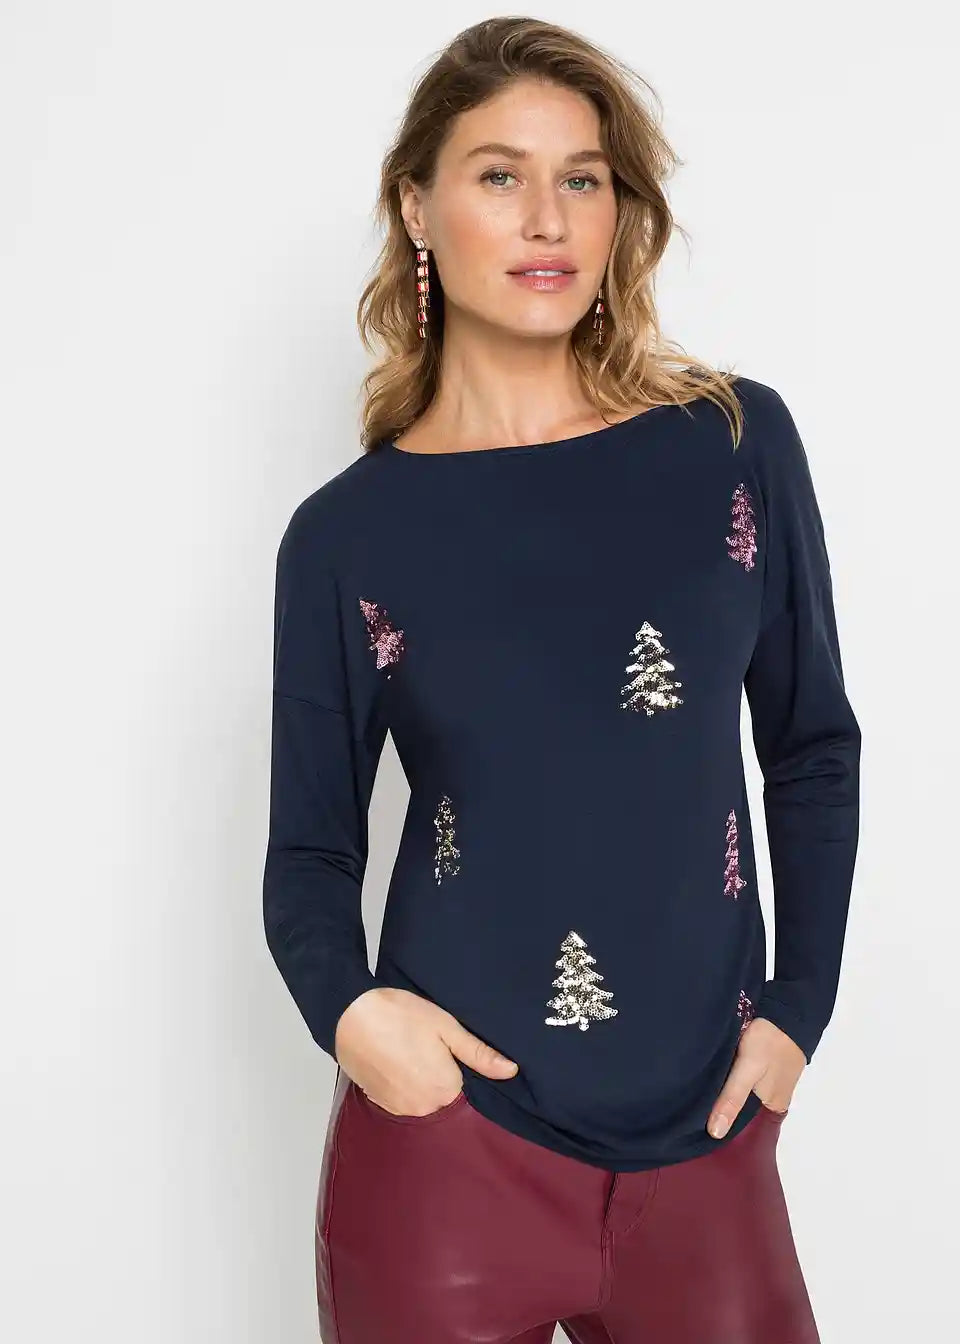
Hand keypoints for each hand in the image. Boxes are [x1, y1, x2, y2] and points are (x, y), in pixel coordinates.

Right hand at [333, 986, 518, 1116]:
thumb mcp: (446, 1027)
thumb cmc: (399, 1015)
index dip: (461, 1067)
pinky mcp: (380, 1104)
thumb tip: (511, 1071)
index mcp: (445, 1089)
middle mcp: (424, 1108)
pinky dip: (404, 1085)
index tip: (449, 1049)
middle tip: (428, 1047)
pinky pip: (404, 1100)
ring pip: (424, 1100)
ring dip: (423, 1082)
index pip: (469, 1088)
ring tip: (411, 1052)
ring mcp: (400, 1109)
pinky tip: (398, 1061)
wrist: (349, 1015)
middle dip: (443, 1076)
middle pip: (446, 1096)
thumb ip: (479, 1053)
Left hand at [707, 1016, 805, 1138]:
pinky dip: (733, 1077)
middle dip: (722, 1105)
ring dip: (726, 1090)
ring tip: (699, 1088)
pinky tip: (717, 1073)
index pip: (742, 1124)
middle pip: (742, 1108)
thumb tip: (715, 1134)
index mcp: (773, 1107)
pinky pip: (746, 1078)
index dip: (721, 1120)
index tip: (695, 1121)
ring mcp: (771, 1081)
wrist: (789, 1009)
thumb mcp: (747, 1070)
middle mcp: (774, 1099)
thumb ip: (732, 1099)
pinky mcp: (767, 1066)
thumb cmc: (769, 1041)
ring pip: (743, 1092)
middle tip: (692, 1102)